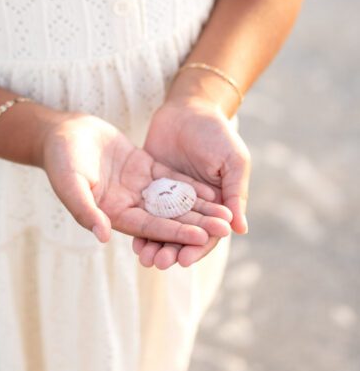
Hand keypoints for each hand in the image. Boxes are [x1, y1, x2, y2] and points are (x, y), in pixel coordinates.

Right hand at [39, 112, 232, 246]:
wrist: (59, 131)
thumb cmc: (59, 158)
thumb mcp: (70, 183)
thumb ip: (85, 209)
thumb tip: (102, 236)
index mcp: (111, 214)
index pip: (150, 227)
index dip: (175, 232)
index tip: (201, 236)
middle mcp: (127, 205)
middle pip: (167, 218)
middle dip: (195, 223)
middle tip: (224, 228)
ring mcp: (135, 187)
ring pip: (172, 201)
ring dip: (197, 207)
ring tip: (225, 213)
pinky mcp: (140, 168)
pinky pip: (168, 180)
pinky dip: (188, 186)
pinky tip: (211, 190)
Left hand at [132, 100, 250, 269]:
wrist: (188, 107)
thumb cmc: (217, 132)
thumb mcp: (233, 160)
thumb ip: (235, 192)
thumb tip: (240, 229)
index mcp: (216, 204)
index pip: (207, 233)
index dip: (197, 247)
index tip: (185, 260)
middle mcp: (192, 205)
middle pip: (182, 235)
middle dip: (171, 250)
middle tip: (158, 262)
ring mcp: (170, 197)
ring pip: (162, 226)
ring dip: (154, 243)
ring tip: (143, 256)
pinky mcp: (150, 185)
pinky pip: (144, 208)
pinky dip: (139, 222)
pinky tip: (130, 236)